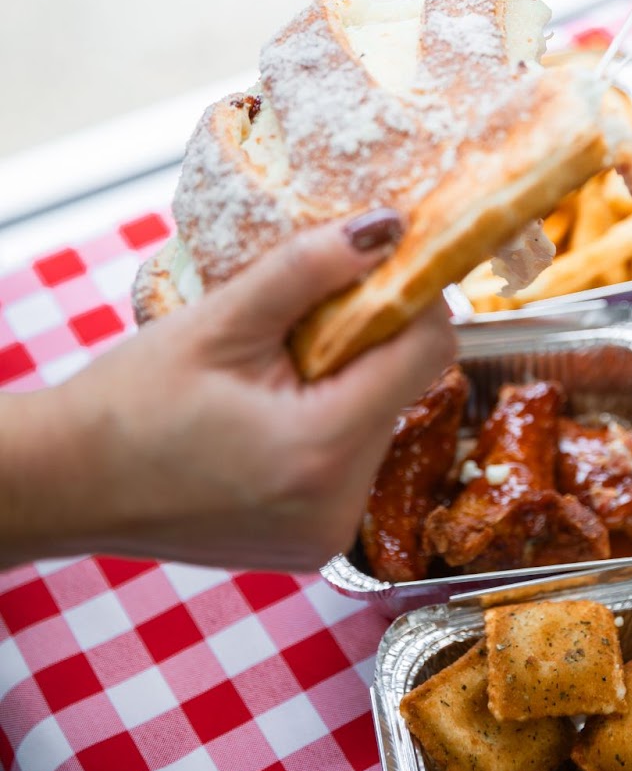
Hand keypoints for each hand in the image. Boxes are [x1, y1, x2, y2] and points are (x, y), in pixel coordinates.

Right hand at [0, 216, 455, 572]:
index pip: (426, 353)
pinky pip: (351, 461)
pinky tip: (269, 411)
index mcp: (321, 450)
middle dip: (366, 342)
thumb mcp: (222, 319)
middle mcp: (339, 506)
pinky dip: (326, 424)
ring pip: (380, 421)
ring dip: (345, 382)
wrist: (66, 483)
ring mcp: (327, 535)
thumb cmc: (128, 404)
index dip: (411, 300)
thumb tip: (387, 226)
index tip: (375, 269)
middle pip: (403, 387)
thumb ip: (310, 268)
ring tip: (272, 372)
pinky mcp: (312, 544)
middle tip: (298, 323)